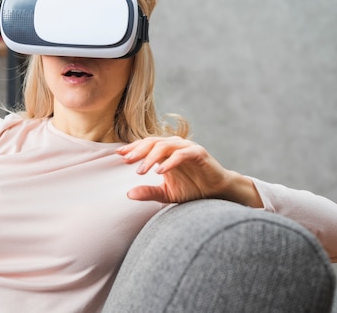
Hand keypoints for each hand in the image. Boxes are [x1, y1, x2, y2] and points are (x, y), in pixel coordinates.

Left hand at [116, 137, 262, 206]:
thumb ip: (149, 192)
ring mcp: (187, 148)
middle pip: (152, 142)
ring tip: (141, 171)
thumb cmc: (192, 190)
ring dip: (151, 157)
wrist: (217, 194)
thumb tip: (128, 194)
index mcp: (165, 152)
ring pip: (165, 145)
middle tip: (126, 160)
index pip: (146, 145)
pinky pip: (182, 154)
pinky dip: (170, 161)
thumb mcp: (167, 193)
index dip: (132, 148)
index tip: (119, 155)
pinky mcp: (199, 153)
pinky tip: (160, 172)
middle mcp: (175, 146)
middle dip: (138, 151)